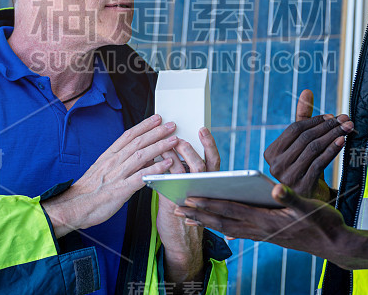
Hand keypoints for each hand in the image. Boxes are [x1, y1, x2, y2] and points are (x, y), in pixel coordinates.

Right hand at [42, 114, 178, 236]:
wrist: (74, 207)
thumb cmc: (87, 191)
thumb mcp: (101, 170)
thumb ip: (117, 161)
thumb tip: (134, 155)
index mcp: (108, 156)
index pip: (128, 135)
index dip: (144, 125)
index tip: (156, 119)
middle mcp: (113, 161)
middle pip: (138, 142)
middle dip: (156, 132)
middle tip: (171, 125)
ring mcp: (117, 174)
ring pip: (141, 155)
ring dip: (159, 146)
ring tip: (173, 140)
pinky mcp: (121, 189)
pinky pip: (141, 176)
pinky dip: (155, 169)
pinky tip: (166, 164)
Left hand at [157, 127, 220, 284]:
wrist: (180, 238)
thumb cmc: (185, 207)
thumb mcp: (191, 187)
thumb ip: (189, 170)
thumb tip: (176, 145)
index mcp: (210, 181)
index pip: (214, 159)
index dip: (209, 144)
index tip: (202, 129)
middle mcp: (205, 188)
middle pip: (201, 165)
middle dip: (189, 150)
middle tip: (178, 139)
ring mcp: (191, 197)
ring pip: (186, 174)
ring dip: (174, 158)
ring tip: (164, 146)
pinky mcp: (175, 204)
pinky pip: (169, 183)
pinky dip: (162, 170)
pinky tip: (154, 161)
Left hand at [177, 184, 348, 259]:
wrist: (334, 244)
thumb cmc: (323, 222)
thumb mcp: (309, 205)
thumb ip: (291, 196)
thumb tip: (275, 187)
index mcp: (266, 219)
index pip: (231, 210)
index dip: (209, 204)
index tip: (190, 199)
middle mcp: (260, 229)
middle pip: (222, 221)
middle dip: (198, 215)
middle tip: (176, 209)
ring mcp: (262, 234)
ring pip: (227, 228)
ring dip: (205, 222)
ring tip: (186, 216)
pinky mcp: (265, 235)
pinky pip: (237, 231)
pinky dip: (222, 226)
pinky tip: (215, 225)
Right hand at [263, 89, 351, 199]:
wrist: (310, 202)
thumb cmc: (305, 168)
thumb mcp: (302, 145)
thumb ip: (303, 118)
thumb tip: (308, 91)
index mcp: (271, 153)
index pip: (294, 130)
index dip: (315, 120)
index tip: (333, 116)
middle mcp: (275, 165)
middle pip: (305, 138)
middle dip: (328, 126)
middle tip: (345, 119)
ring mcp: (287, 177)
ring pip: (313, 148)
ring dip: (333, 135)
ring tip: (348, 128)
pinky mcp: (302, 186)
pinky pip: (319, 162)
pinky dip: (332, 149)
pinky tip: (342, 141)